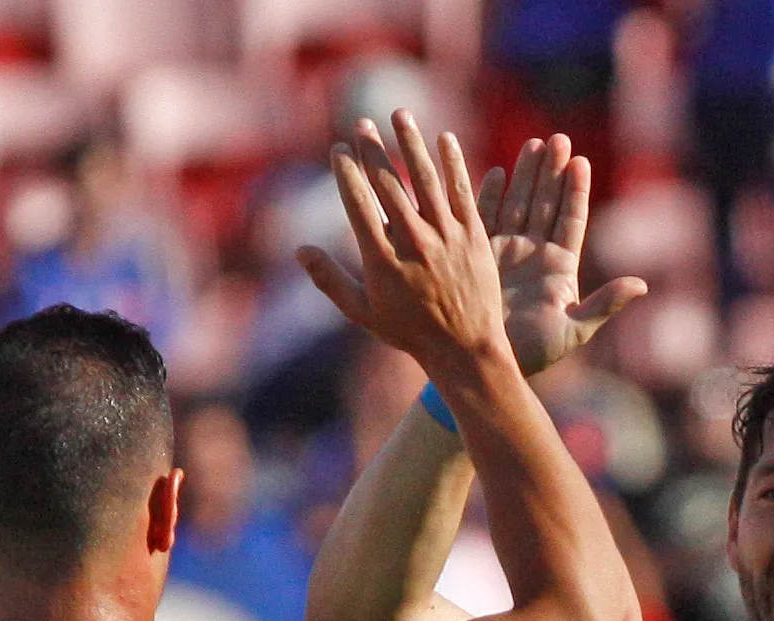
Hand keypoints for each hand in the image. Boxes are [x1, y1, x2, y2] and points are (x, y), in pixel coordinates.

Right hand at [297, 121, 507, 381]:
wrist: (465, 350)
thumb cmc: (410, 334)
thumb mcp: (364, 313)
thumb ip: (329, 280)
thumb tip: (299, 250)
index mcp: (381, 259)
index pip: (357, 203)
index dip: (346, 172)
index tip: (337, 150)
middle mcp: (412, 241)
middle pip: (388, 183)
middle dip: (372, 148)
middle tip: (361, 123)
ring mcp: (445, 235)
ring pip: (425, 178)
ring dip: (411, 142)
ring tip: (400, 116)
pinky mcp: (474, 235)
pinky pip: (461, 190)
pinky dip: (453, 162)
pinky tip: (444, 139)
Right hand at [481, 132, 645, 378]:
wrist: (487, 364)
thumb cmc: (533, 354)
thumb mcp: (574, 330)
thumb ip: (605, 304)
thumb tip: (642, 285)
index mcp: (560, 268)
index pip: (571, 220)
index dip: (575, 191)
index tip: (581, 161)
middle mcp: (535, 255)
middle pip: (546, 204)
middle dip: (552, 171)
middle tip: (558, 138)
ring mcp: (508, 252)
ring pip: (520, 204)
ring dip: (527, 174)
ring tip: (535, 143)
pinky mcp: (481, 255)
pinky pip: (487, 218)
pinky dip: (491, 195)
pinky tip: (499, 171)